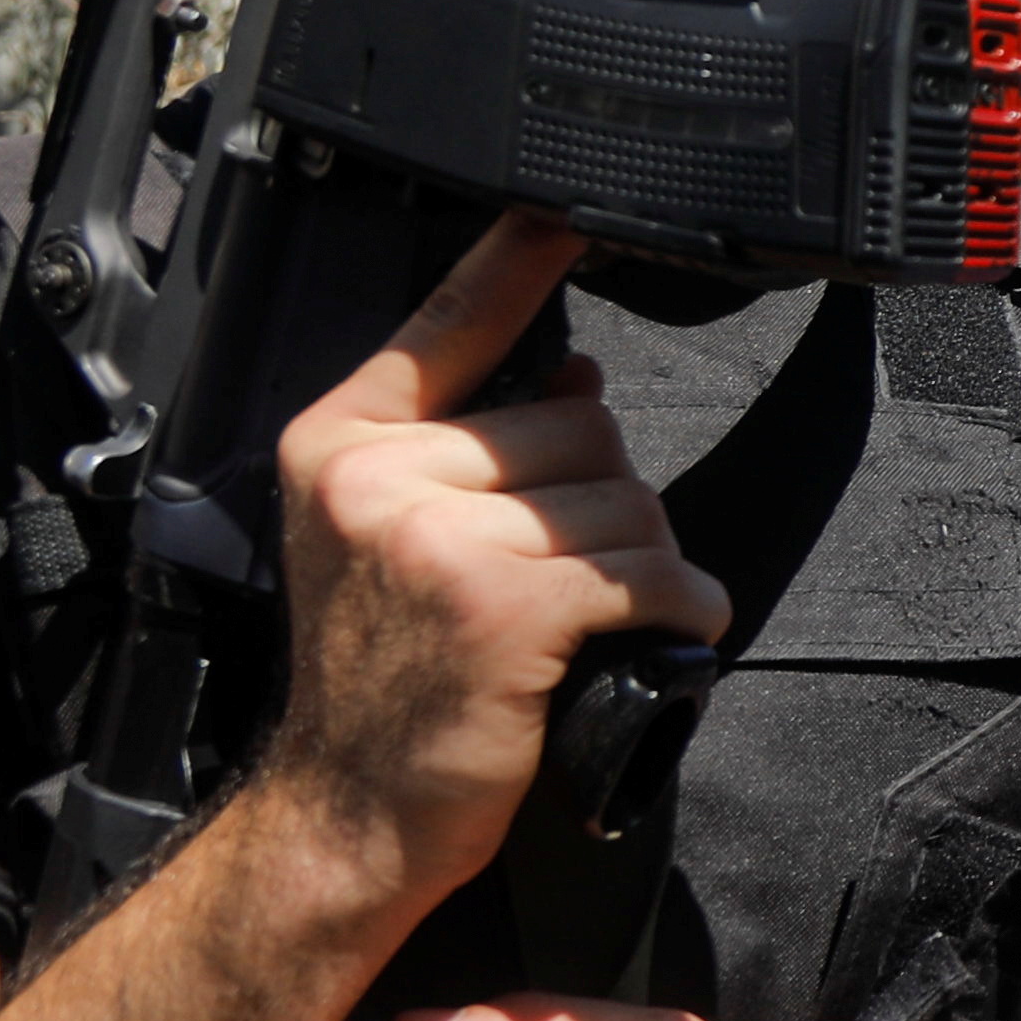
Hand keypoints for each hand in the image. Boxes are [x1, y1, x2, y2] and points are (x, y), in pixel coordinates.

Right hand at [253, 215, 727, 921]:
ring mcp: (438, 537)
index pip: (453, 320)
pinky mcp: (505, 603)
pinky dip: (679, 607)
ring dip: (641, 561)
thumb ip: (456, 444)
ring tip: (583, 618)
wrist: (346, 813)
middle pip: (579, 423)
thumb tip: (575, 375)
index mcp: (341, 440)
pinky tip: (654, 637)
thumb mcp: (381, 538)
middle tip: (557, 577)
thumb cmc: (382, 681)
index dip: (522, 257)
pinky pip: (649, 570)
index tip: (567, 207)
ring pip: (625, 498)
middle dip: (602, 499)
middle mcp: (378, 474)